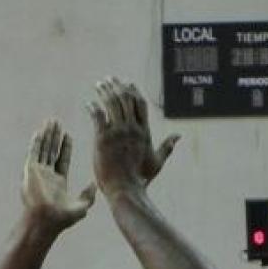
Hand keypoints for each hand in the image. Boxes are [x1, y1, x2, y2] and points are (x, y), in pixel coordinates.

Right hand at [21, 120, 95, 231]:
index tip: (68, 135)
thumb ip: (88, 195)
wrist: (45, 220)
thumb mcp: (81, 207)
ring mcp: (38, 173)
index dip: (65, 148)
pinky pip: (34, 153)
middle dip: (55, 137)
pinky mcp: (31, 171)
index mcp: (58, 183)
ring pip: (43, 149)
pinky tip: (40, 132)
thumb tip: (94, 184)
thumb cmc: (62, 219)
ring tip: (51, 122)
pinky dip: (37, 143)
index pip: (62, 160)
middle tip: (58, 123)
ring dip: (47, 136)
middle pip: (51, 152)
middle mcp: (47, 176)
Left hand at [86, 77, 179, 196]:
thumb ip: (167, 147)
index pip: (140, 103)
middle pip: (125, 99)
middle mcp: (131, 129)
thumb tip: (178, 136)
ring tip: (98, 86)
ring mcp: (117, 133)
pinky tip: (89, 104)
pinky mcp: (103, 138)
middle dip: (117, 86)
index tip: (126, 83)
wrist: (125, 189)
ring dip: (104, 91)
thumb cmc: (140, 179)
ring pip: (111, 103)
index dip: (133, 90)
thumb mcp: (157, 162)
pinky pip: (97, 115)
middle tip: (109, 80)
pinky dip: (93, 107)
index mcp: (144, 132)